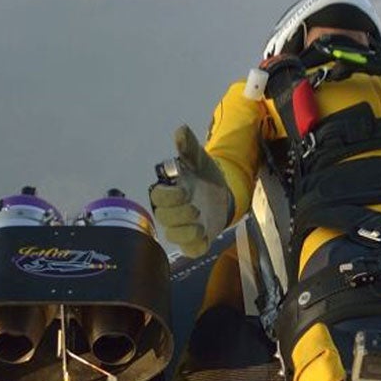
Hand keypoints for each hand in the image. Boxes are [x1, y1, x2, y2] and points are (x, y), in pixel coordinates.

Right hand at [149, 126, 233, 256]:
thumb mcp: (199, 159)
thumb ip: (189, 147)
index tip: (185, 190)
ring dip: (186, 230)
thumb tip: (181, 131)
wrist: (223, 194)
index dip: (169, 196)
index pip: (158, 197)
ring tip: (200, 222)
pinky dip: (196, 245)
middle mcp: (171, 212)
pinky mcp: (195, 242)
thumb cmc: (204, 176)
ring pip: (174, 235)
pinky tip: (204, 234)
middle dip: (179, 214)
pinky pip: (191, 249)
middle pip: (164, 218)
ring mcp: (182, 228)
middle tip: (195, 206)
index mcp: (168, 192)